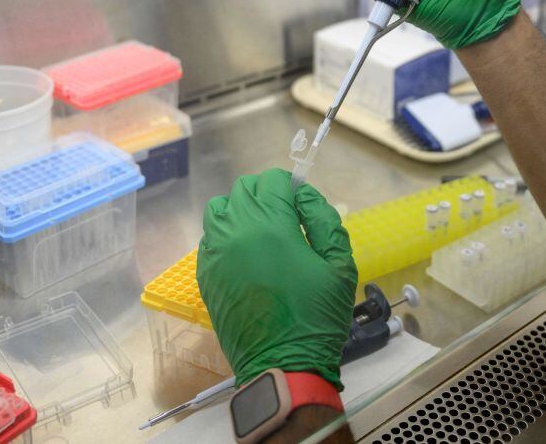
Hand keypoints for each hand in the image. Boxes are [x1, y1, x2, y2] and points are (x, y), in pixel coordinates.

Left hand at [197, 169, 356, 389]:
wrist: (283, 364)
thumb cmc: (317, 316)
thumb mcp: (339, 264)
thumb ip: (324, 220)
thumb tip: (305, 196)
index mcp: (270, 226)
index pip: (272, 181)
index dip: (291, 186)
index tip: (303, 204)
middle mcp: (235, 232)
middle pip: (244, 189)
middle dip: (267, 194)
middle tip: (288, 216)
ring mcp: (215, 254)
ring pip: (220, 209)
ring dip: (242, 210)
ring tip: (263, 232)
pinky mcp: (205, 275)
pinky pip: (210, 238)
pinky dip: (227, 234)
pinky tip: (247, 255)